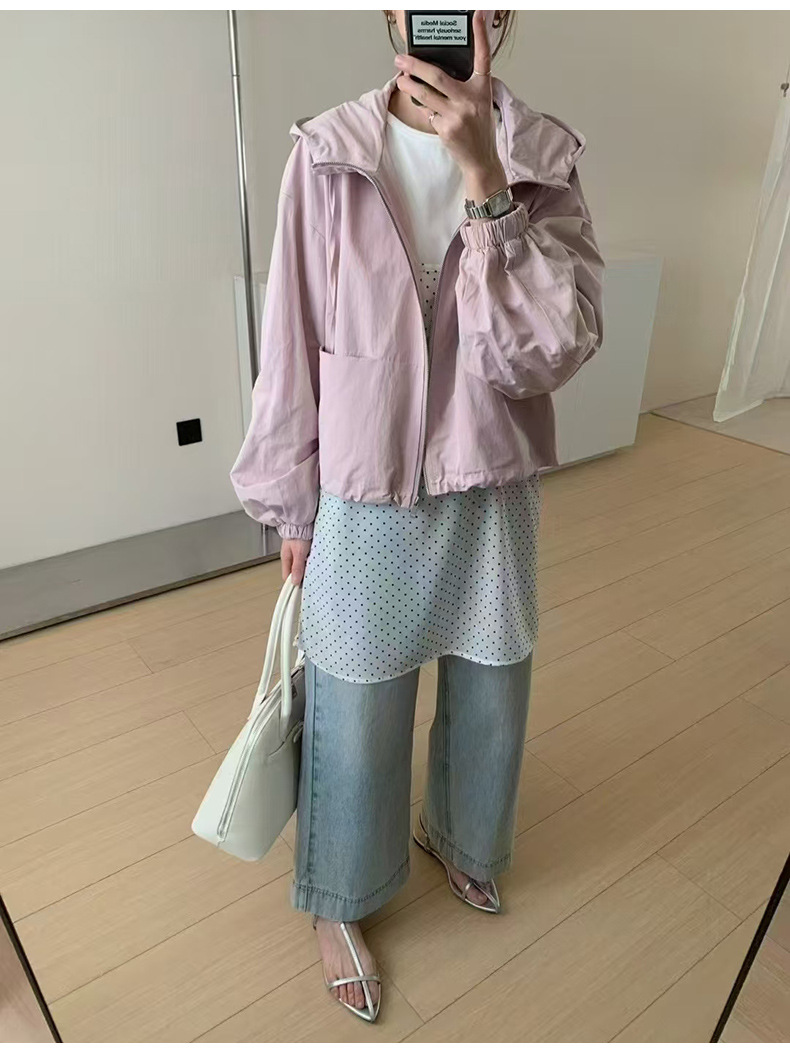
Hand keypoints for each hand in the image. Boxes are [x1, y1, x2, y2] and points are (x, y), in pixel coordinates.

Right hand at [280, 538, 311, 583]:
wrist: (302, 521)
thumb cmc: (299, 534)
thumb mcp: (299, 553)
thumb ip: (297, 567)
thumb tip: (295, 581)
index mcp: (286, 558)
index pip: (286, 576)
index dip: (293, 582)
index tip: (300, 586)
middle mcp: (289, 556)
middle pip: (294, 572)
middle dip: (301, 575)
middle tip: (309, 576)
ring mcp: (295, 552)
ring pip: (300, 565)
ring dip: (306, 567)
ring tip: (313, 567)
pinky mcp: (301, 548)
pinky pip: (304, 558)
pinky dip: (309, 560)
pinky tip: (314, 559)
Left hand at [393, 10, 507, 203]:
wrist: (481, 160)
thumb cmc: (478, 129)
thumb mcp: (479, 103)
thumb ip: (462, 88)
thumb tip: (433, 75)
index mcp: (482, 88)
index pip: (483, 56)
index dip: (481, 34)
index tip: (476, 14)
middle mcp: (471, 99)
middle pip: (437, 76)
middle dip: (414, 66)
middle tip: (400, 60)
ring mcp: (458, 115)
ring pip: (425, 95)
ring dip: (409, 87)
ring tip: (401, 80)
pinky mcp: (446, 129)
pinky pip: (428, 114)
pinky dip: (425, 111)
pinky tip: (430, 113)